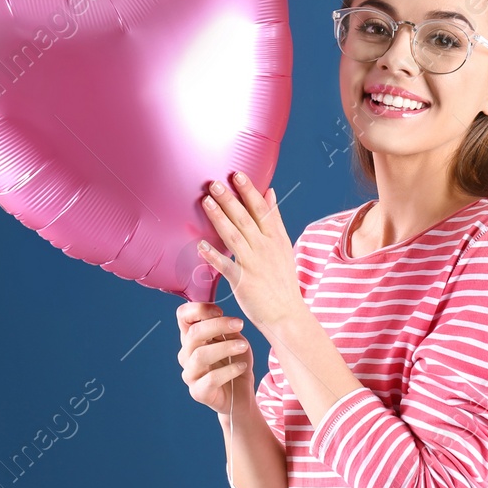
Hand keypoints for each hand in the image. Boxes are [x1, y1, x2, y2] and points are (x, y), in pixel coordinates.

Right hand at [176, 299, 252, 417]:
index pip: (183, 316)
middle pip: (193, 334)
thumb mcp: (235, 339)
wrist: (240, 394)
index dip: (198, 309)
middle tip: (239, 324)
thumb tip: (226, 319)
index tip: (220, 311)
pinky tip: (242, 367)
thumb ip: (227, 328)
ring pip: (200, 356)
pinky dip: (229, 370)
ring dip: (225, 347)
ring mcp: (190, 374)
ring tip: (244, 347)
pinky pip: (210, 379)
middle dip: (218, 325)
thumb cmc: (235, 361)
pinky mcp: (199, 392)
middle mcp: (186, 355)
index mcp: (192, 338)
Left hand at [195, 171, 305, 335]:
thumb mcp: (283, 245)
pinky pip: (226, 266)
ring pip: (234, 236)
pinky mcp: (243, 282)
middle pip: (245, 219)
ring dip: (219, 218)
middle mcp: (265, 248)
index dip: (248, 191)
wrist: (287, 313)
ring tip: (206, 202)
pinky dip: (213, 255)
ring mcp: (254, 264)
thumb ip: (274, 218)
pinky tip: (200, 245)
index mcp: (275, 238)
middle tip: (214, 183)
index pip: (261, 209)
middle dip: (229, 199)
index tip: (237, 174)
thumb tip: (270, 192)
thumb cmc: (283, 279)